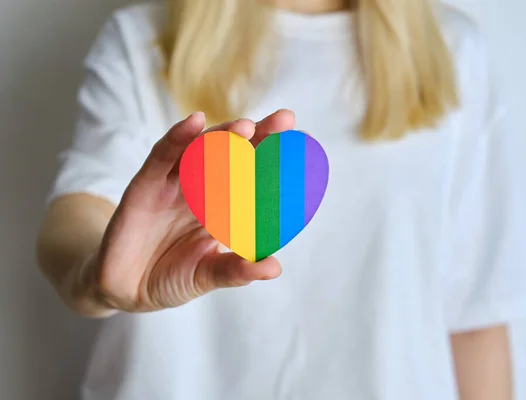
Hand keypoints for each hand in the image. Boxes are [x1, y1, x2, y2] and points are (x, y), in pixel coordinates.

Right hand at [89, 110, 295, 312]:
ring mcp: (173, 182)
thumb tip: (275, 267)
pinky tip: (195, 122)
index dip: (274, 158)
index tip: (302, 143)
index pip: (251, 174)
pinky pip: (162, 155)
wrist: (125, 289)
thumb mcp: (207, 275)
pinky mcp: (145, 184)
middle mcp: (201, 187)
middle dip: (258, 135)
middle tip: (286, 120)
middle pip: (232, 153)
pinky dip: (177, 137)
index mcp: (221, 205)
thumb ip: (236, 270)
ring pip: (200, 149)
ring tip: (246, 127)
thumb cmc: (170, 277)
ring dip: (222, 135)